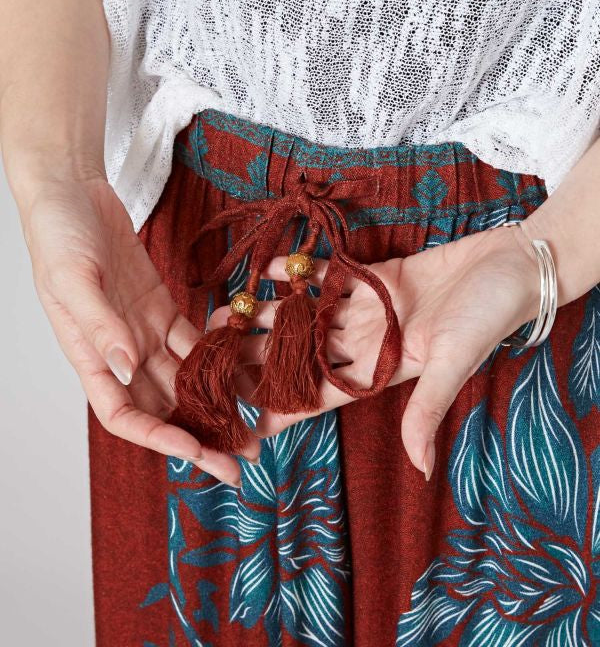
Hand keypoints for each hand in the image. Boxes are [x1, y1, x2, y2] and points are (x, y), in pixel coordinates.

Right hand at [16, 170, 259, 486]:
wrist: (73, 193)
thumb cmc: (58, 234)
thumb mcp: (72, 277)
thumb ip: (100, 323)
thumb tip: (125, 368)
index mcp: (90, 355)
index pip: (124, 414)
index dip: (159, 437)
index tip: (197, 451)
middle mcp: (120, 352)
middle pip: (163, 406)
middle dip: (200, 434)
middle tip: (242, 457)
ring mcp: (143, 330)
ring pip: (184, 377)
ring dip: (216, 401)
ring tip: (253, 420)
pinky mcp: (161, 307)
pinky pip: (193, 339)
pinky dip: (218, 352)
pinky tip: (244, 360)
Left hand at [208, 223, 540, 478]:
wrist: (511, 267)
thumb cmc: (487, 317)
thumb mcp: (453, 365)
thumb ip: (428, 412)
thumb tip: (422, 470)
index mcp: (380, 371)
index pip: (319, 395)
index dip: (280, 409)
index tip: (239, 421)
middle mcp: (367, 344)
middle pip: (301, 354)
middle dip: (259, 358)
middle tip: (211, 359)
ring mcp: (369, 311)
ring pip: (307, 315)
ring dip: (269, 314)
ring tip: (227, 313)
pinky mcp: (375, 277)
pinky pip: (330, 277)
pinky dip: (300, 273)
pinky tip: (265, 269)